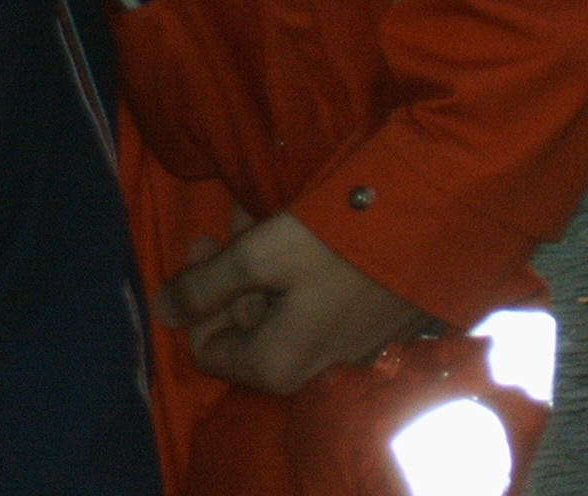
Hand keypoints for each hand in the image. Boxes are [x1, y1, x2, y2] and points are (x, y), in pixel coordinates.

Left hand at [154, 207, 427, 396]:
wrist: (428, 230)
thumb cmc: (334, 242)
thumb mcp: (257, 255)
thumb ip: (203, 286)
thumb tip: (159, 312)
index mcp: (275, 366)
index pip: (206, 350)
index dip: (194, 299)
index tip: (205, 243)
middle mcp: (309, 372)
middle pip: (241, 330)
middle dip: (227, 275)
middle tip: (232, 223)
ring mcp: (340, 353)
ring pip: (275, 312)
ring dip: (257, 265)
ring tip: (261, 214)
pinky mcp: (364, 330)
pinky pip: (311, 306)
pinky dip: (291, 270)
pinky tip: (292, 228)